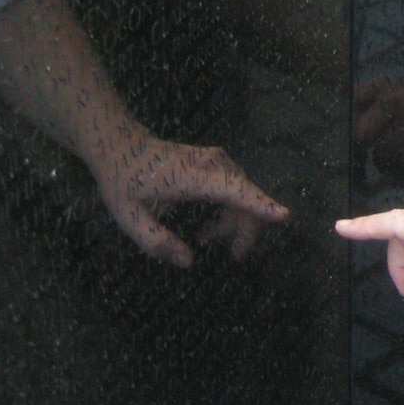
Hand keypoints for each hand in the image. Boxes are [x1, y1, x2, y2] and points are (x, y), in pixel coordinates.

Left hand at [87, 131, 289, 266]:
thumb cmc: (122, 180)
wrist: (119, 143)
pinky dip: (229, 210)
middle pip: (245, 196)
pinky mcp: (216, 161)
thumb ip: (157, 241)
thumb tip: (188, 261)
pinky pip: (235, 187)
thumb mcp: (129, 217)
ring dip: (234, 221)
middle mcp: (211, 163)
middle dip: (246, 229)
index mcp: (191, 176)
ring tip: (207, 240)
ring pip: (243, 193)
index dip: (259, 205)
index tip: (284, 216)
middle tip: (236, 256)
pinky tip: (208, 228)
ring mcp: (216, 160)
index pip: (234, 190)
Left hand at [353, 72, 403, 175]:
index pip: (355, 102)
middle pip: (363, 134)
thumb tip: (368, 129)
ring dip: (386, 167)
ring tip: (392, 174)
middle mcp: (395, 98)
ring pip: (385, 151)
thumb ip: (389, 103)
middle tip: (374, 162)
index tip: (362, 137)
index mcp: (387, 85)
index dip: (356, 121)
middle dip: (367, 151)